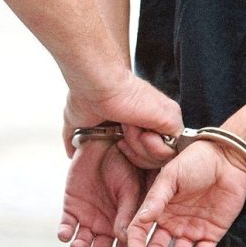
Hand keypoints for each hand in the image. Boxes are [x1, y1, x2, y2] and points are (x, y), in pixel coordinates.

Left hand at [59, 139, 149, 246]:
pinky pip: (66, 228)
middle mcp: (107, 226)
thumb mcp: (130, 189)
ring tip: (79, 246)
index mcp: (125, 224)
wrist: (104, 144)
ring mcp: (88, 218)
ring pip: (82, 244)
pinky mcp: (71, 209)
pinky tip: (66, 234)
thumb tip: (125, 241)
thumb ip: (127, 213)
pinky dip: (65, 234)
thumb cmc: (124, 164)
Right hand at [62, 70, 181, 164]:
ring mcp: (165, 122)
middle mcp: (155, 122)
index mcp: (139, 123)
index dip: (130, 158)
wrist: (97, 84)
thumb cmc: (87, 96)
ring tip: (126, 125)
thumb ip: (78, 140)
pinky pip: (167, 153)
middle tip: (120, 138)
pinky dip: (147, 145)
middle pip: (155, 162)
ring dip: (137, 147)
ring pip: (161, 160)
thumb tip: (72, 153)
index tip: (116, 144)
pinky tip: (135, 125)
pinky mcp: (173, 122)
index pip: (144, 157)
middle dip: (134, 156)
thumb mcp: (80, 123)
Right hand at [127, 141, 245, 246]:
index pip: (140, 230)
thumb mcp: (171, 176)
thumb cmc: (195, 161)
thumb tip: (140, 219)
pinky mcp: (211, 234)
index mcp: (157, 208)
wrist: (226, 158)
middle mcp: (171, 222)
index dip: (136, 243)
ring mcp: (191, 229)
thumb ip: (156, 198)